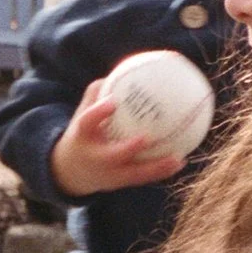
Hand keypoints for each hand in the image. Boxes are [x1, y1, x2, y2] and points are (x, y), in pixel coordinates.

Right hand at [48, 77, 185, 197]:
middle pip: (112, 156)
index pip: (87, 122)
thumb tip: (125, 69)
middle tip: (146, 138)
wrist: (70, 170)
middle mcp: (95, 157)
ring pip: (133, 173)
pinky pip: (142, 178)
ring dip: (155, 167)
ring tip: (178, 158)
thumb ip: (99, 93)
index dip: (99, 113)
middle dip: (128, 149)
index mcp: (83, 136)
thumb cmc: (84, 133)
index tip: (113, 102)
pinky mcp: (119, 183)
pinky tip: (180, 161)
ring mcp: (107, 173)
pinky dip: (161, 172)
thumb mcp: (83, 114)